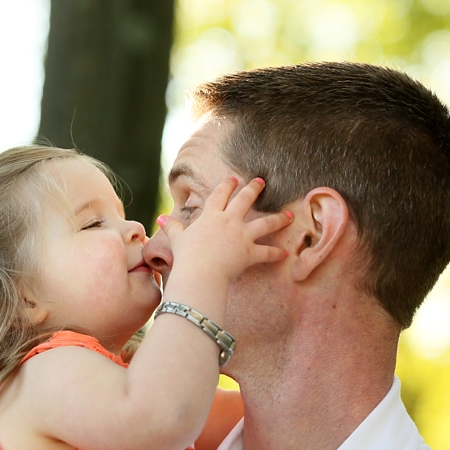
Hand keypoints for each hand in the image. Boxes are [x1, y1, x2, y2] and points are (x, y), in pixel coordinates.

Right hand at [156, 177, 291, 282]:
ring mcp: (242, 236)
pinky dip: (277, 254)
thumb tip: (160, 218)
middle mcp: (229, 222)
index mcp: (211, 216)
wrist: (200, 272)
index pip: (220, 195)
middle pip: (245, 200)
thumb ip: (172, 227)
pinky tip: (286, 253)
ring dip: (278, 219)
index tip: (234, 178)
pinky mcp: (250, 253)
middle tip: (261, 181)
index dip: (227, 185)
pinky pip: (267, 252)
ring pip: (265, 223)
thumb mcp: (177, 239)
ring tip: (289, 215)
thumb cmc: (187, 257)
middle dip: (254, 189)